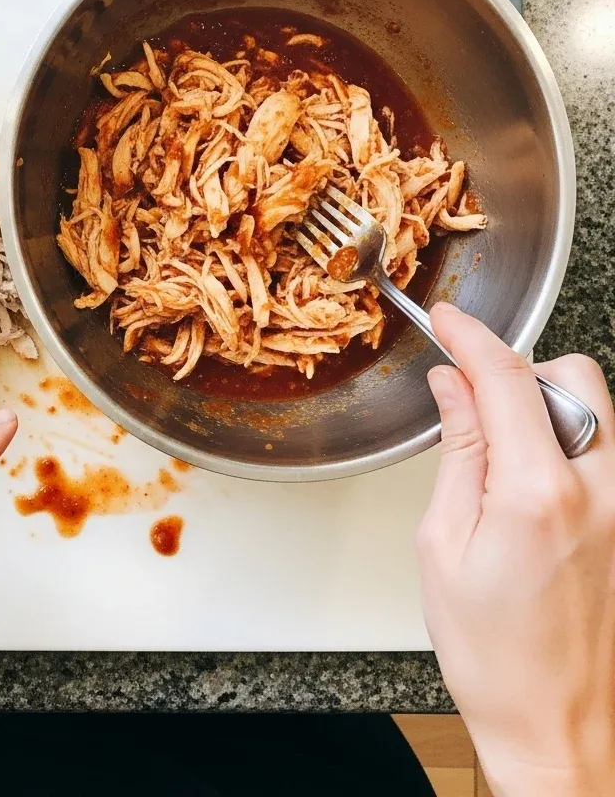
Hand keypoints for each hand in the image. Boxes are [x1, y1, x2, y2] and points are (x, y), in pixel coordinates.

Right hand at [417, 303, 614, 796]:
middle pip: (574, 377)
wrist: (559, 726)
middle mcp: (602, 492)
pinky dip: (565, 442)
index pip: (508, 379)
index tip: (446, 318)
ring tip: (499, 458)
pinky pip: (605, 451)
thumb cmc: (494, 654)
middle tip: (474, 404)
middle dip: (521, 372)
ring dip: (545, 408)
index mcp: (540, 494)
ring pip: (597, 409)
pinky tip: (528, 486)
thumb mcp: (444, 544)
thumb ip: (458, 453)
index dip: (471, 336)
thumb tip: (454, 388)